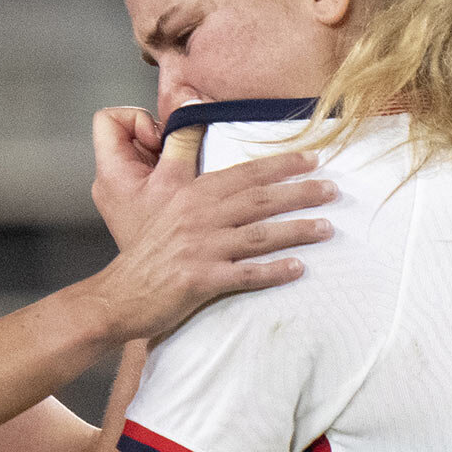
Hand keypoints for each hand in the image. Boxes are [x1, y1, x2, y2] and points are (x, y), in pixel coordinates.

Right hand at [86, 109, 336, 341]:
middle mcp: (198, 217)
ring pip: (259, 234)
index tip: (312, 158)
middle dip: (299, 192)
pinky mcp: (201, 280)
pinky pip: (246, 274)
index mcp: (191, 196)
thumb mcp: (166, 214)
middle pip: (259, 199)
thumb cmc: (146, 257)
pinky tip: (298, 269)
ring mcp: (200, 248)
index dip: (281, 164)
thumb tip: (235, 190)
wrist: (118, 294)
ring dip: (296, 229)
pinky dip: (274, 271)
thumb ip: (198, 198)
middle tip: (333, 190)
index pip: (244, 174)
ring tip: (327, 228)